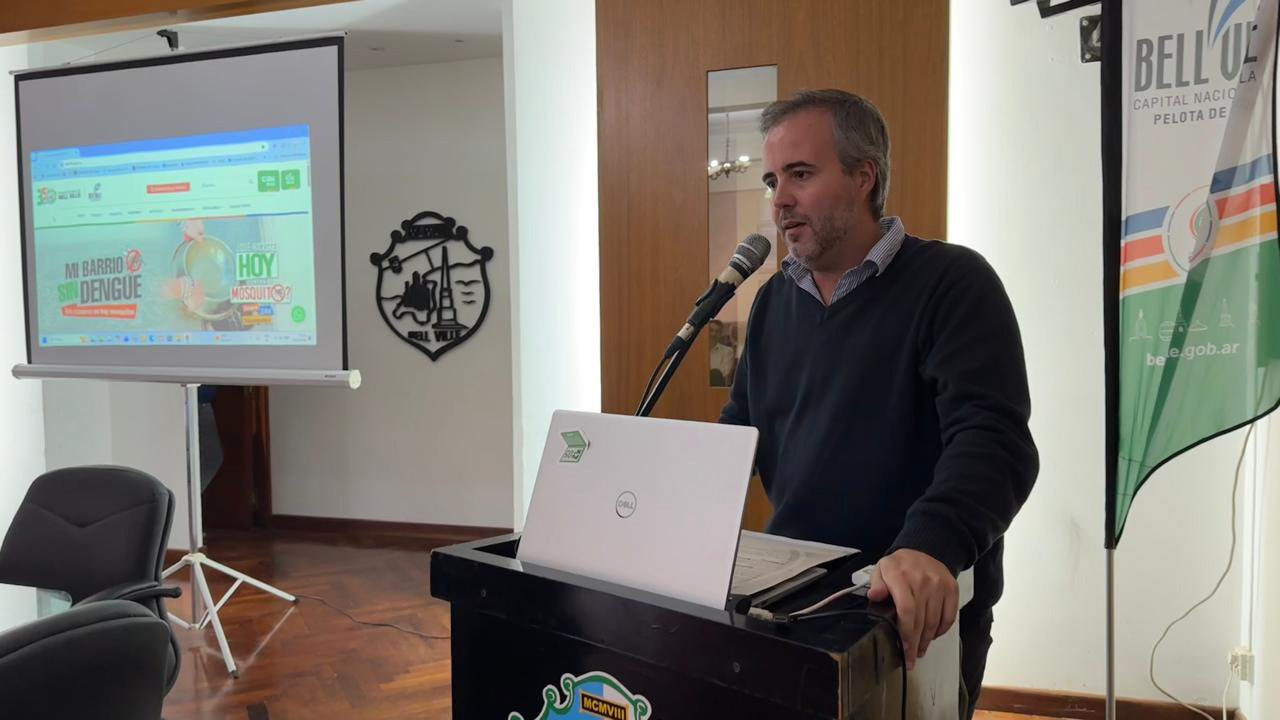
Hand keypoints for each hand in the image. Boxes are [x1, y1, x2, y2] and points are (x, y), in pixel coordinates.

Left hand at [866, 548, 958, 670]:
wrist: (925, 549)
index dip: (906, 633)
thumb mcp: (881, 569)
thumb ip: (876, 583)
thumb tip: (875, 596)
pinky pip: (949, 617)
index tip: (904, 650)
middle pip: (921, 620)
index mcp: (900, 576)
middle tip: (910, 659)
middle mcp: (922, 580)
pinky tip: (932, 636)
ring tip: (920, 651)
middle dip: (915, 644)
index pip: (906, 610)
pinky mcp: (952, 589)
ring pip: (935, 622)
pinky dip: (941, 630)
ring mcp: (939, 585)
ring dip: (927, 640)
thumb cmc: (899, 566)